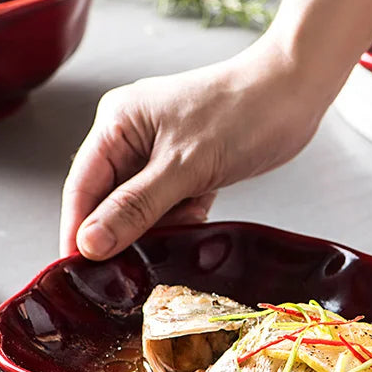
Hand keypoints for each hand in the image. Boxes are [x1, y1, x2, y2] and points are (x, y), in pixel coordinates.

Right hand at [59, 37, 325, 259]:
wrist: (294, 94)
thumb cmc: (240, 114)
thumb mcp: (183, 166)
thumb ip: (135, 207)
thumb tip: (90, 243)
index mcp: (117, 125)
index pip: (82, 188)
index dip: (77, 231)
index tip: (77, 273)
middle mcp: (134, 139)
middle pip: (110, 201)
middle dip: (120, 235)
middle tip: (125, 276)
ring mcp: (163, 155)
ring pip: (144, 209)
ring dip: (157, 230)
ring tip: (170, 247)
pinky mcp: (190, 169)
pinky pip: (173, 207)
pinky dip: (183, 221)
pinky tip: (195, 226)